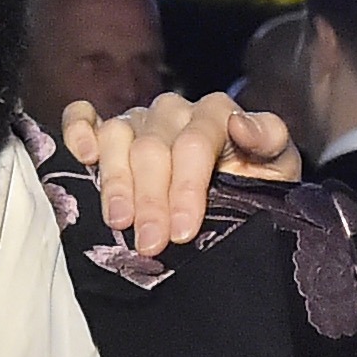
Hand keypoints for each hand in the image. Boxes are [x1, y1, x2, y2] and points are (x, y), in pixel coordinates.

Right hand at [63, 90, 299, 256]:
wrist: (237, 196)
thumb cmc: (256, 184)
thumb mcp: (278, 168)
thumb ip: (270, 140)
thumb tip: (241, 125)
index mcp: (215, 113)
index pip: (192, 144)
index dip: (186, 188)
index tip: (185, 232)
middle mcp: (174, 111)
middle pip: (152, 148)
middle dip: (151, 201)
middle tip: (152, 245)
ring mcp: (140, 119)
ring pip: (117, 137)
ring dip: (114, 182)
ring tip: (119, 221)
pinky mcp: (112, 131)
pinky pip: (84, 118)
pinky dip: (78, 132)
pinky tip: (84, 157)